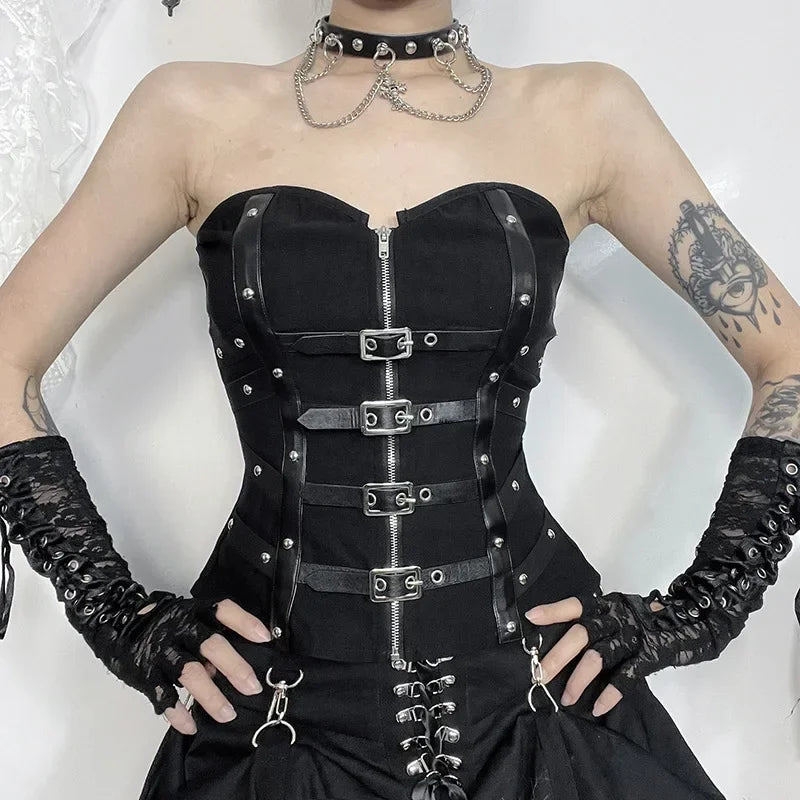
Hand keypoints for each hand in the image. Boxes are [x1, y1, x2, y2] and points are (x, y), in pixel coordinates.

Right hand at [112, 595, 271, 733]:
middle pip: (211, 645)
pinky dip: (178, 713)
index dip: (245, 622)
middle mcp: (179, 628)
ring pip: (190, 673)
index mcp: (194, 611)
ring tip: (228, 714)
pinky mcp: (145, 673)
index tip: (265, 638)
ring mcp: (162, 651)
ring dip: (211, 697)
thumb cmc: (166, 624)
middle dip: (235, 667)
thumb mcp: (188, 618)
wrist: (118, 624)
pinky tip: (191, 726)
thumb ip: (210, 637)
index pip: (223, 610)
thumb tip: (233, 666)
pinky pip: (163, 696)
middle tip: (253, 687)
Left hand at [524, 593, 665, 717]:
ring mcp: (631, 638)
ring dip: (579, 680)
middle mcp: (615, 620)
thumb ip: (590, 621)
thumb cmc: (636, 620)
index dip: (553, 611)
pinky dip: (610, 694)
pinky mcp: (646, 658)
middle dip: (558, 656)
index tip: (531, 618)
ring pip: (598, 658)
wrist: (682, 625)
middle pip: (581, 634)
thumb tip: (552, 638)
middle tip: (540, 675)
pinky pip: (625, 678)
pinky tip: (597, 707)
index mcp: (604, 607)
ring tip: (566, 699)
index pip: (575, 605)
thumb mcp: (613, 612)